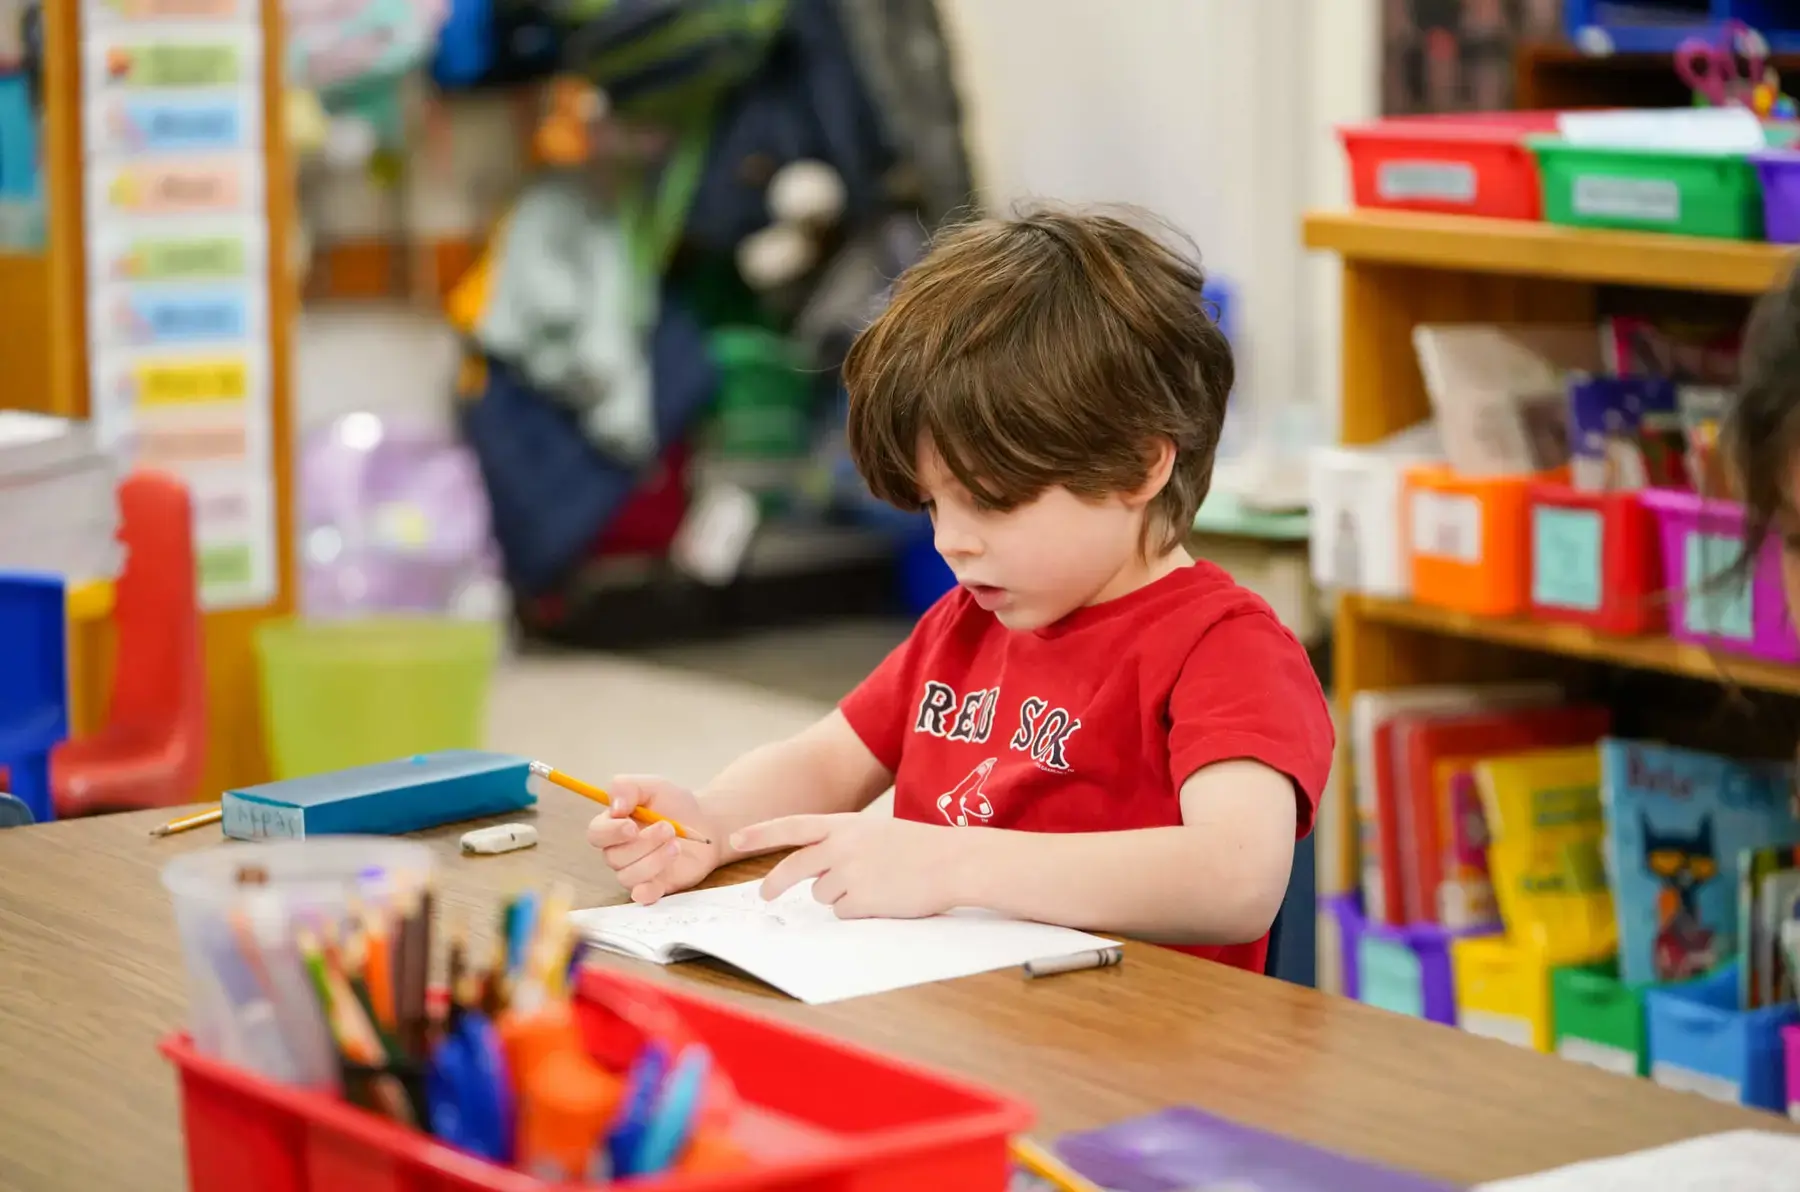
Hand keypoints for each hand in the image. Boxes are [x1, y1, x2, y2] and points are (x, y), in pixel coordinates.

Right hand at [585, 775, 721, 903]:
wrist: (706, 824)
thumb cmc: (675, 805)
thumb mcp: (654, 786)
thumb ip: (628, 788)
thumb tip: (615, 807)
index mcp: (614, 825)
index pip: (597, 833)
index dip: (611, 832)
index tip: (632, 826)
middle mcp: (619, 851)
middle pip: (613, 857)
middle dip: (643, 843)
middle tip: (669, 828)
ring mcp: (636, 870)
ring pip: (628, 875)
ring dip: (654, 859)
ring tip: (677, 844)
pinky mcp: (653, 886)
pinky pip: (641, 896)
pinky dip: (647, 892)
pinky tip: (660, 882)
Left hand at [732, 814, 968, 919]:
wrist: (953, 861)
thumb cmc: (920, 848)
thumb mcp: (876, 833)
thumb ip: (842, 844)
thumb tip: (815, 871)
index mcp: (845, 824)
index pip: (792, 826)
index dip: (761, 832)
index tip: (735, 839)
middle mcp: (841, 846)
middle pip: (793, 868)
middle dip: (775, 883)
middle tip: (765, 895)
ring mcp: (849, 874)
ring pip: (821, 896)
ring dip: (840, 897)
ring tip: (875, 887)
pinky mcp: (860, 901)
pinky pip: (843, 913)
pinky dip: (858, 912)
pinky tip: (884, 899)